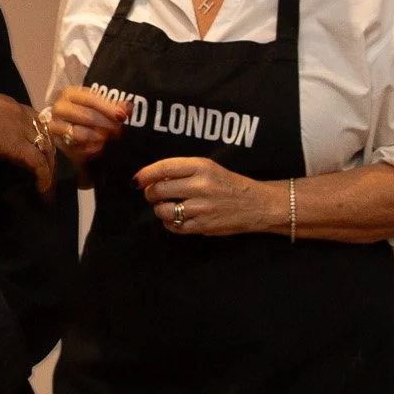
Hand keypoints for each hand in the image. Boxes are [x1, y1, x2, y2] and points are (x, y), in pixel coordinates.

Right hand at [0, 84, 55, 194]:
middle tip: (50, 168)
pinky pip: (40, 164)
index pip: (38, 121)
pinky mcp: (21, 147)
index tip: (41, 149)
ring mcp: (25, 131)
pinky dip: (45, 177)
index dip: (43, 135)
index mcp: (14, 105)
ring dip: (50, 168)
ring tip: (48, 183)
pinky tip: (42, 187)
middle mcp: (25, 116)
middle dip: (50, 152)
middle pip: (48, 135)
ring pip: (47, 150)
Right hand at [48, 85, 130, 167]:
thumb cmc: (87, 113)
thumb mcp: (100, 106)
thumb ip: (114, 106)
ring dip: (99, 137)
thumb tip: (128, 107)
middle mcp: (59, 108)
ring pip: (80, 133)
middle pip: (86, 116)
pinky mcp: (58, 143)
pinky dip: (92, 149)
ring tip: (108, 138)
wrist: (69, 128)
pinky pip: (77, 148)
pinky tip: (100, 147)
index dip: (108, 108)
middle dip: (105, 124)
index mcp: (70, 93)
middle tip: (118, 130)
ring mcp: (55, 126)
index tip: (122, 116)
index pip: (90, 99)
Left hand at [135, 156, 284, 237]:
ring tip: (165, 206)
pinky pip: (174, 226)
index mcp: (201, 166)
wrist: (256, 204)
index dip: (145, 174)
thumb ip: (183, 170)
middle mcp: (200, 186)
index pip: (164, 167)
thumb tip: (152, 177)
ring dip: (159, 209)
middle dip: (150, 193)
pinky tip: (177, 218)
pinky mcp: (202, 226)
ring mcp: (201, 208)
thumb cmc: (228, 183)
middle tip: (152, 194)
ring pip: (162, 210)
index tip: (137, 179)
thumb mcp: (208, 168)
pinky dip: (170, 223)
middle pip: (158, 190)